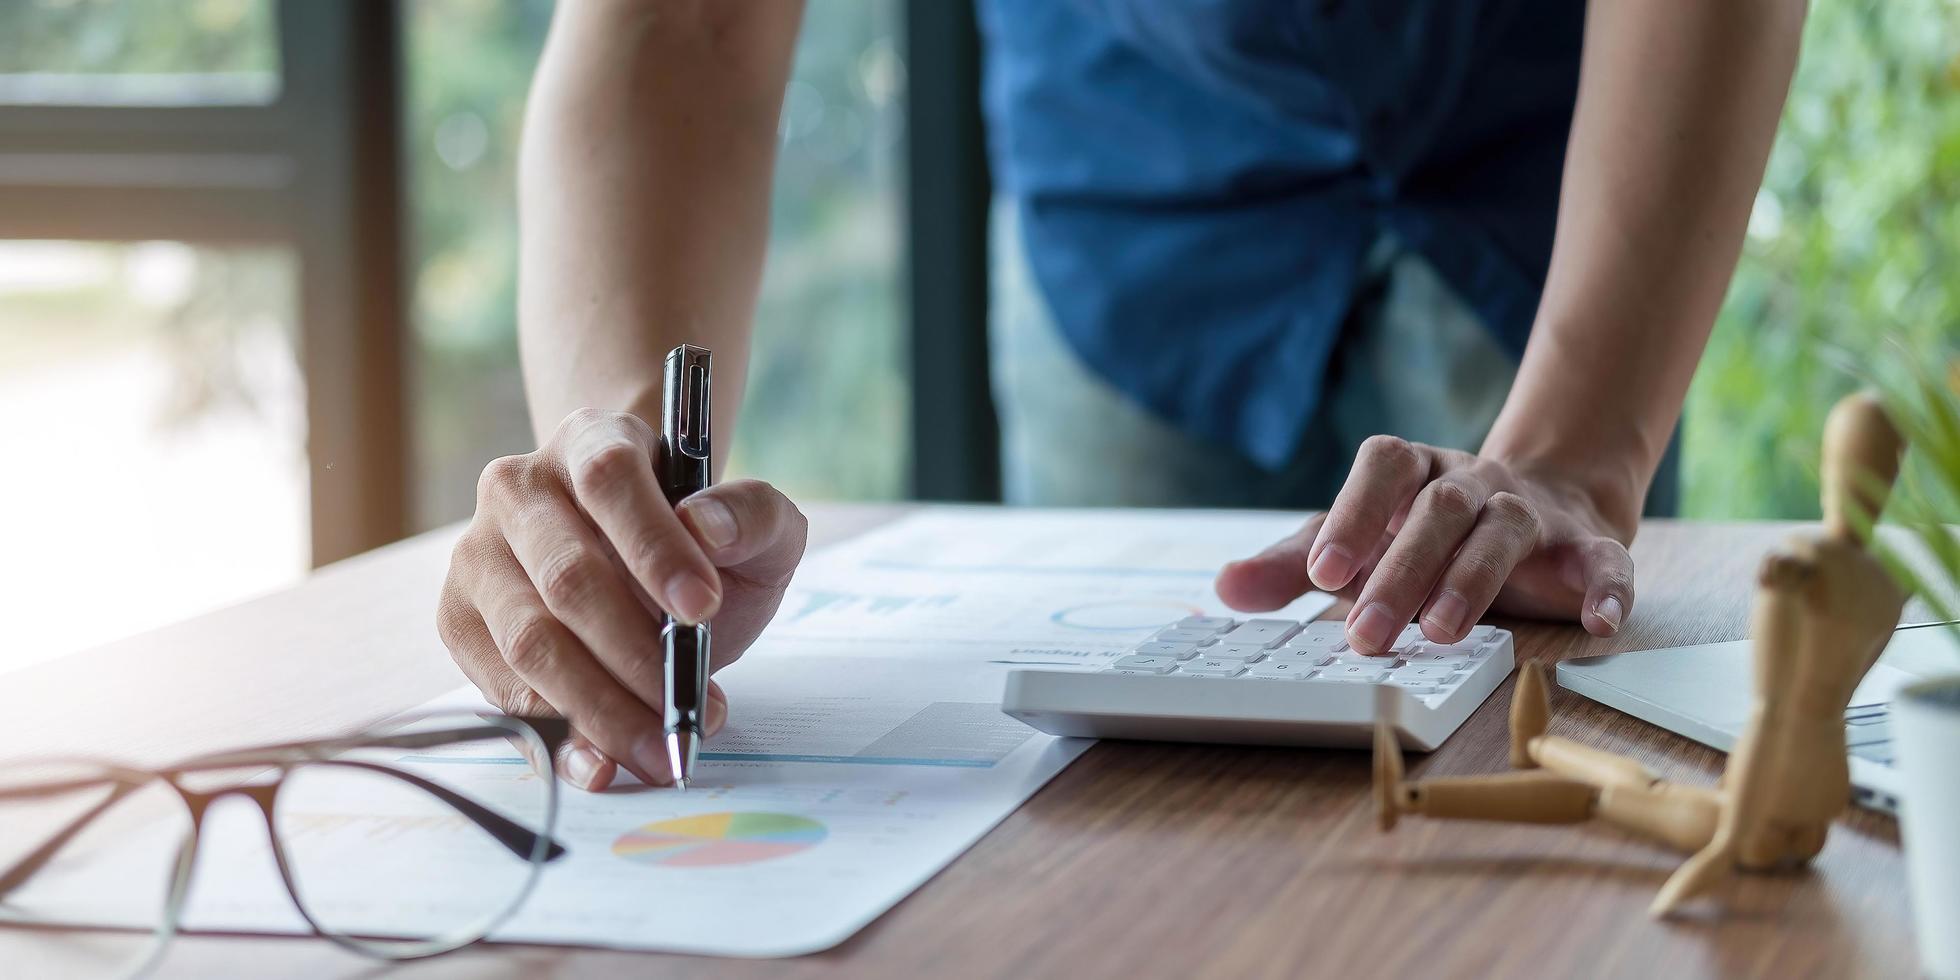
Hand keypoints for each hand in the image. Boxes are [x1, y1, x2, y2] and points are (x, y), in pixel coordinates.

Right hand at [437, 408, 806, 789]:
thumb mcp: (758, 526)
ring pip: (530, 642)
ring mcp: (478, 555)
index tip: (703, 607)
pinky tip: (602, 763)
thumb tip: (708, 527)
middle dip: (635, 656)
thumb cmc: (703, 544)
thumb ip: (755, 515)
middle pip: (568, 577)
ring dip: (600, 709)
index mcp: (592, 442)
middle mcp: (519, 489)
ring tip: (662, 749)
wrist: (646, 567)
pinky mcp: (460, 620)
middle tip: (696, 710)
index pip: (610, 481)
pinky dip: (556, 735)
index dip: (654, 546)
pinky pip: (500, 688)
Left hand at [1215, 436, 1637, 654]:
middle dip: (1400, 572)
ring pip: (1502, 530)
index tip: (1323, 573)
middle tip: (1365, 634)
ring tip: (1442, 633)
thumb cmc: (1423, 534)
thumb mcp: (1355, 544)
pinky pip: (1604, 561)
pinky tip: (1598, 622)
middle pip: (1438, 509)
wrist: (1540, 505)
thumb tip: (1224, 587)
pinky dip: (1606, 588)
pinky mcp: (1587, 547)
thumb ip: (1294, 564)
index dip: (1354, 513)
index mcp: (1414, 470)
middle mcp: (1472, 482)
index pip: (1384, 465)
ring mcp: (1531, 512)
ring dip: (1473, 580)